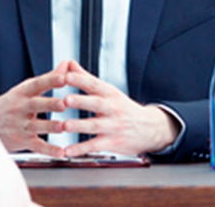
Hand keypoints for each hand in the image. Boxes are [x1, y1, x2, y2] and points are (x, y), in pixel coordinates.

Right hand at [0, 65, 68, 155]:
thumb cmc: (11, 104)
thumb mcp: (25, 89)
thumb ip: (48, 79)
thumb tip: (67, 64)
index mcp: (23, 93)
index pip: (37, 84)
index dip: (50, 80)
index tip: (63, 77)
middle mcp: (20, 108)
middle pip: (36, 105)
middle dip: (50, 104)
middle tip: (63, 103)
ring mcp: (20, 125)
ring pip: (36, 126)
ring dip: (50, 126)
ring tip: (62, 127)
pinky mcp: (22, 141)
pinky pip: (36, 146)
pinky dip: (49, 150)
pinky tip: (61, 152)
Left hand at [59, 62, 177, 157]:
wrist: (150, 129)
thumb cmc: (123, 108)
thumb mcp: (108, 91)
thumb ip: (86, 78)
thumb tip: (69, 63)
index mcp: (109, 94)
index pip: (94, 85)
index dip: (81, 80)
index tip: (67, 76)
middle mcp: (112, 109)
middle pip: (96, 104)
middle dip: (81, 101)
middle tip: (66, 100)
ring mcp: (113, 126)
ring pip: (95, 126)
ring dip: (79, 126)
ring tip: (64, 125)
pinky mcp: (112, 143)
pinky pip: (94, 146)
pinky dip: (80, 149)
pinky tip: (67, 151)